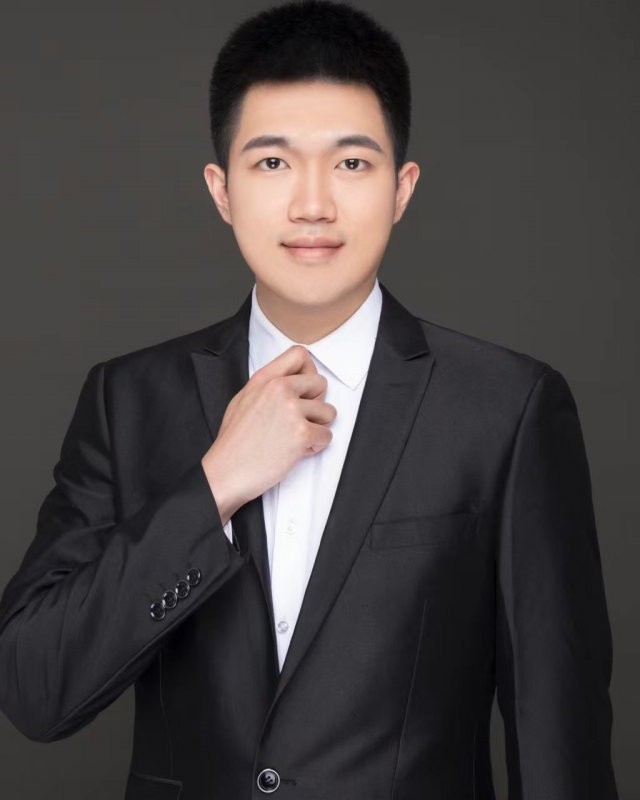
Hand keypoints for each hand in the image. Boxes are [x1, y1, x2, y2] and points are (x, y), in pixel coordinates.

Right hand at [201, 344, 336, 520]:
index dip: (308, 372)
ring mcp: (291, 410)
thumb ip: (268, 387)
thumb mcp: (243, 401)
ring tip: (295, 439)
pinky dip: (315, 447)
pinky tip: (295, 452)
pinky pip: (326, 436)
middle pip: (320, 383)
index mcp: (264, 380)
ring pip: (328, 412)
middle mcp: (279, 389)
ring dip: (317, 427)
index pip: (299, 355)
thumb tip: (292, 382)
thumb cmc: (233, 443)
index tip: (304, 389)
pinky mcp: (301, 433)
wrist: (225, 473)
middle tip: (300, 420)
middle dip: (316, 404)